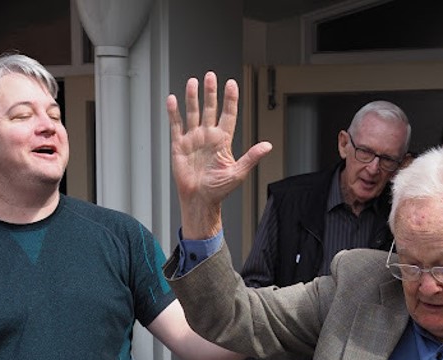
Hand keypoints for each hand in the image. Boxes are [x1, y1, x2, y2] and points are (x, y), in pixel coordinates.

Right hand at [166, 72, 271, 237]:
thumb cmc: (219, 190)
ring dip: (193, 98)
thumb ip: (251, 157)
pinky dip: (174, 113)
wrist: (199, 200)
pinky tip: (173, 100)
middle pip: (210, 109)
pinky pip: (176, 125)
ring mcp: (193, 139)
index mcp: (223, 141)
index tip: (232, 84)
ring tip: (194, 82)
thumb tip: (268, 146)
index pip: (228, 115)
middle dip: (210, 92)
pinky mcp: (179, 145)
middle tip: (211, 76)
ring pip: (193, 113)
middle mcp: (208, 136)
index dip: (230, 100)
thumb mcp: (238, 173)